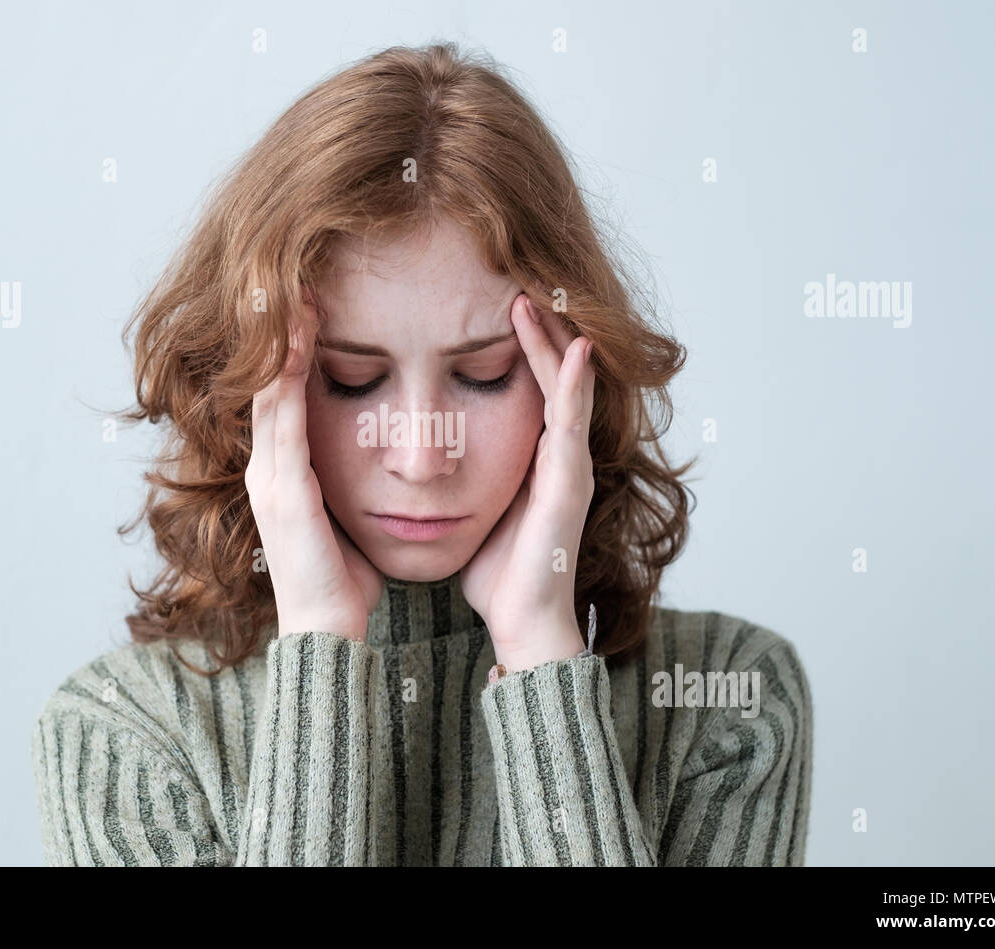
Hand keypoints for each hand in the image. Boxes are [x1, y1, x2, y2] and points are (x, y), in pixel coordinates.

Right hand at [245, 290, 384, 641]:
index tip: (309, 306)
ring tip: (293, 293)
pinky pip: (283, 421)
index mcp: (284, 475)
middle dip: (278, 333)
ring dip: (281, 342)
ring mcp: (270, 479)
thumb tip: (378, 465)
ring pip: (269, 392)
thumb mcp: (345, 520)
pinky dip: (288, 377)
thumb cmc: (345, 582)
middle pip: (267, 383)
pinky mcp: (283, 491)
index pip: (283, 397)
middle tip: (291, 280)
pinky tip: (298, 342)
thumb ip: (349, 487)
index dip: (292, 351)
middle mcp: (268, 469)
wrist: (328, 633)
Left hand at [460, 292, 595, 672]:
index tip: (495, 304)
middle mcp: (557, 454)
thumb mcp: (471, 505)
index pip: (528, 385)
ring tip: (538, 297)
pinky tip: (577, 349)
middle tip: (520, 281)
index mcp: (533, 456)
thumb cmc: (495, 571)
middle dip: (539, 329)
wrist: (522, 621)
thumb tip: (417, 452)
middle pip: (552, 375)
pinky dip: (576, 384)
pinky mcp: (569, 483)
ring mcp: (568, 466)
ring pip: (567, 388)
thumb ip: (458, 475)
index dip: (517, 345)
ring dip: (554, 341)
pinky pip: (573, 423)